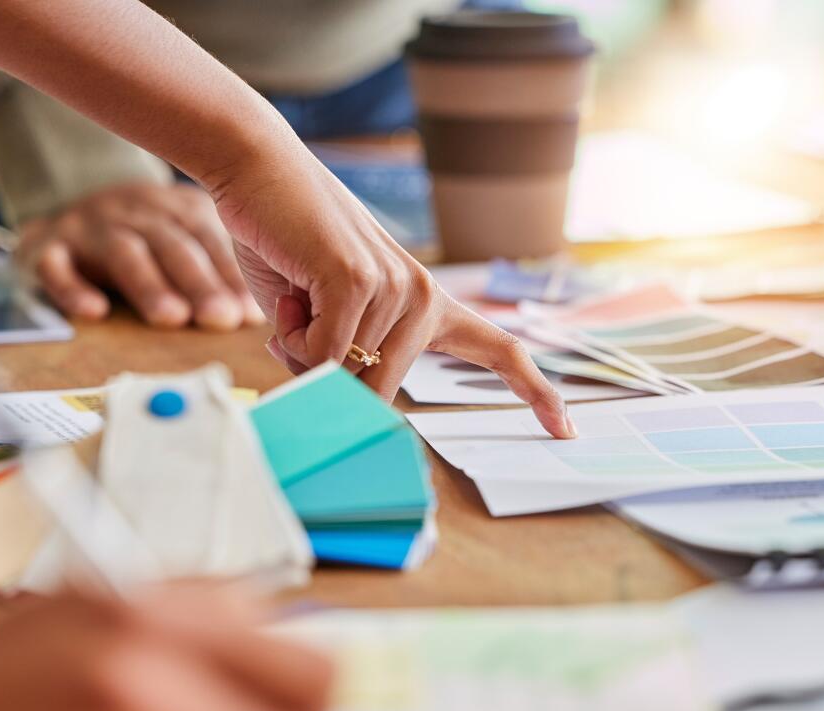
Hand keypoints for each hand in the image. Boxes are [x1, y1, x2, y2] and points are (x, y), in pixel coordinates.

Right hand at [17, 182, 262, 330]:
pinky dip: (72, 287)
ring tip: (172, 318)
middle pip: (172, 245)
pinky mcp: (48, 246)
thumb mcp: (183, 238)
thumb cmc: (146, 238)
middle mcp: (135, 210)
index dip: (230, 276)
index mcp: (175, 209)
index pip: (208, 238)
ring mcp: (90, 226)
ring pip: (122, 253)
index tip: (249, 313)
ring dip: (148, 286)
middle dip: (199, 283)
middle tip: (221, 318)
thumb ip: (217, 268)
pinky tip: (93, 312)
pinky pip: (56, 265)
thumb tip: (261, 317)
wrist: (67, 213)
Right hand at [201, 140, 573, 437]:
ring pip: (341, 375)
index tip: (566, 428)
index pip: (498, 350)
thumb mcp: (324, 316)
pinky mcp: (360, 281)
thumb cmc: (286, 246)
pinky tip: (291, 288)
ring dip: (298, 348)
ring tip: (297, 290)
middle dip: (324, 379)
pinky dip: (292, 338)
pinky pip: (322, 355)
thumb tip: (344, 409)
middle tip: (300, 321)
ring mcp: (398, 288)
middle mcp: (424, 297)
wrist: (257, 169)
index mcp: (429, 304)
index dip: (534, 392)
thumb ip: (343, 360)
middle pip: (376, 393)